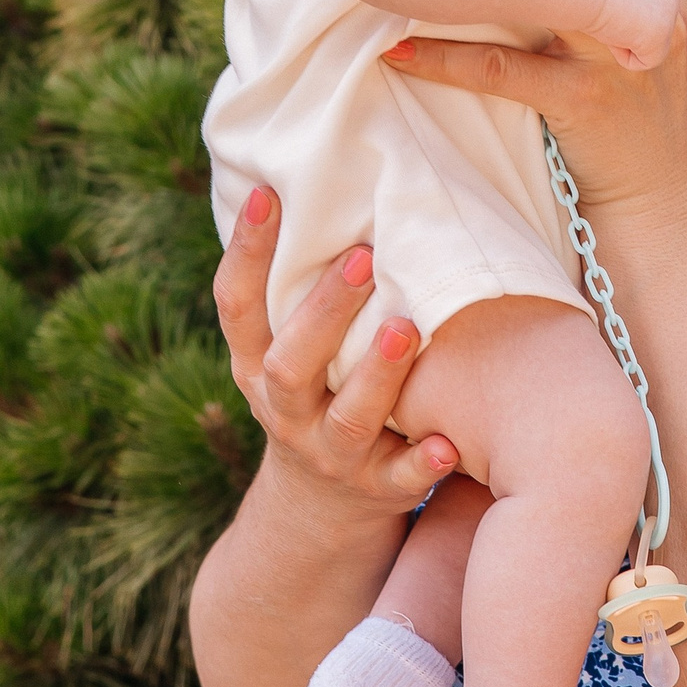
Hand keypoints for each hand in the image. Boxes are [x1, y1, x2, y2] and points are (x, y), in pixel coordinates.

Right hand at [212, 197, 457, 517]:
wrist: (317, 514)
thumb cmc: (316, 391)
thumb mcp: (286, 347)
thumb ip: (296, 284)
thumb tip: (304, 172)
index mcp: (257, 365)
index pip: (237, 306)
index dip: (247, 251)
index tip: (270, 193)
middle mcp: (286, 410)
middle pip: (290, 364)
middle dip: (323, 312)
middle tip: (361, 256)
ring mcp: (330, 454)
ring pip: (350, 419)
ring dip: (377, 374)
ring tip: (407, 327)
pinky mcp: (376, 490)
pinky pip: (399, 481)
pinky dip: (422, 463)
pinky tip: (449, 442)